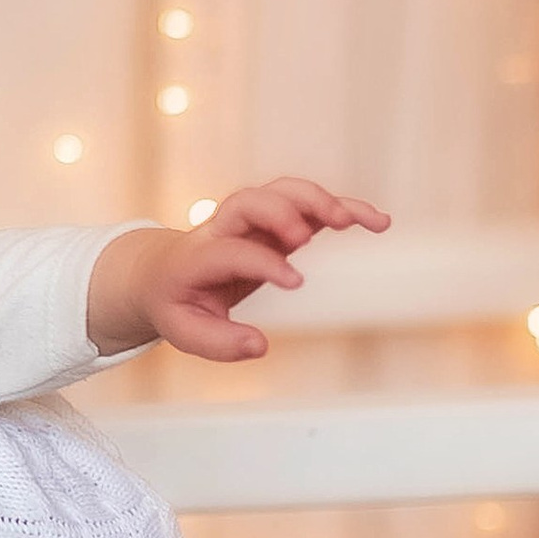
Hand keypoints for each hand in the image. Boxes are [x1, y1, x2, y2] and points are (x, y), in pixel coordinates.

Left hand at [89, 176, 390, 363]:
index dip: (263, 261)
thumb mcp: (183, 330)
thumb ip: (218, 342)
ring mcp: (253, 220)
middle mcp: (224, 227)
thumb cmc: (177, 301)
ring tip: (354, 221)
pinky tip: (376, 221)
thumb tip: (258, 346)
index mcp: (198, 255)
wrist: (162, 272)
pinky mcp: (277, 222)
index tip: (295, 282)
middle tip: (308, 237)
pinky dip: (344, 207)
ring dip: (319, 200)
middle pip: (250, 200)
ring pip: (284, 191)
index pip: (231, 249)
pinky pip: (311, 204)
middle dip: (282, 212)